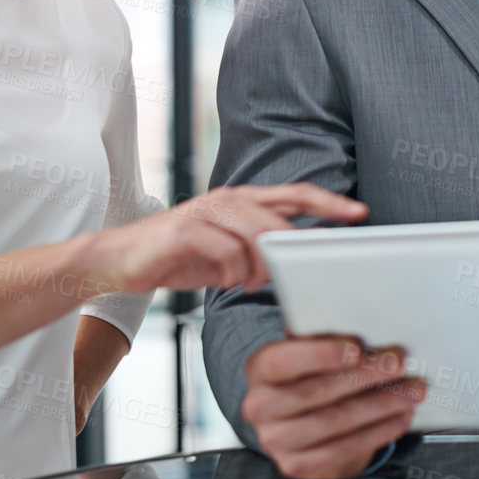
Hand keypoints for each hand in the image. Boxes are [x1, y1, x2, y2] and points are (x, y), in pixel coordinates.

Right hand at [82, 183, 366, 295]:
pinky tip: (233, 282)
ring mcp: (207, 210)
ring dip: (265, 264)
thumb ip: (258, 257)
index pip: (296, 195)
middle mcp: (229, 199)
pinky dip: (236, 271)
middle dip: (307, 235)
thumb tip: (295, 270)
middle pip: (282, 209)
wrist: (117, 262)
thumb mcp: (226, 257)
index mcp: (243, 201)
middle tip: (322, 259)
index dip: (329, 203)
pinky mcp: (187, 229)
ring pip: (257, 232)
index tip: (360, 214)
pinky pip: (227, 249)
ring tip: (257, 283)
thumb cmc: (177, 258)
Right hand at [241, 336, 423, 478]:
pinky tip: (400, 417)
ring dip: (380, 405)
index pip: (284, 361)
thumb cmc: (310, 373)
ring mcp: (276, 441)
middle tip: (399, 364)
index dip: (321, 355)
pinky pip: (343, 450)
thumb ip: (323, 334)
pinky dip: (377, 432)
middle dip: (364, 377)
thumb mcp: (309, 347)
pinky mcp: (297, 466)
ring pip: (335, 423)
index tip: (358, 348)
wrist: (297, 421)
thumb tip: (364, 321)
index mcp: (260, 369)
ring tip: (411, 391)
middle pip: (316, 392)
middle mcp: (260, 407)